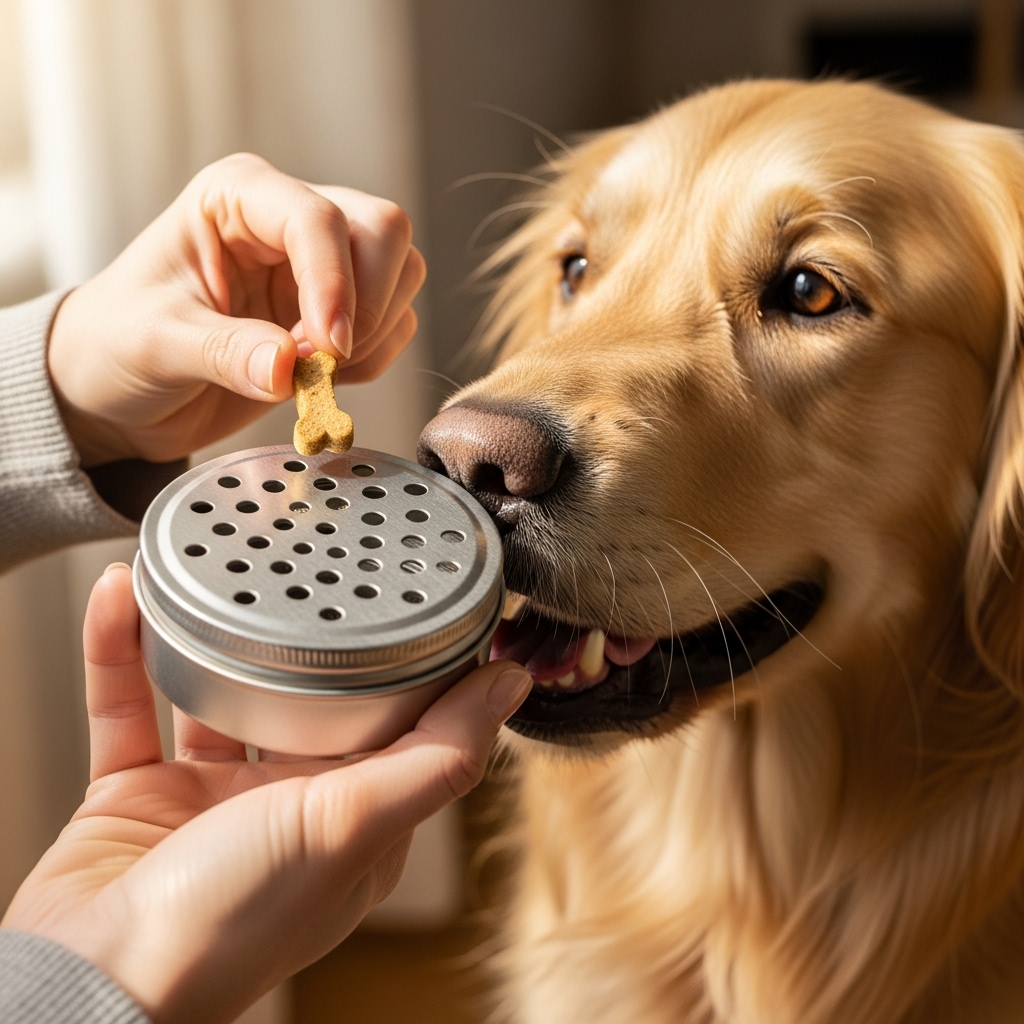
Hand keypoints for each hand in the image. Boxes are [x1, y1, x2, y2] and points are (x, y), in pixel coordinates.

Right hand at [1, 565, 529, 1023]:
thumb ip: (437, 756)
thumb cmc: (231, 926)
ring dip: (204, 634)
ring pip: (212, 691)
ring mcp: (208, 800)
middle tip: (303, 562)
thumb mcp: (354, 824)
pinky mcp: (136, 793)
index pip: (396, 723)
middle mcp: (287, 805)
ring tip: (207, 568)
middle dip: (299, 638)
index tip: (408, 593)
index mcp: (353, 817)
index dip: (406, 662)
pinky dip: (122, 651)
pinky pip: (129, 702)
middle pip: (304, 698)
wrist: (90, 987)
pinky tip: (120, 597)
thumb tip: (513, 687)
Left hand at [48, 153, 425, 466]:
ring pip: (401, 276)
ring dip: (373, 335)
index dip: (334, 283)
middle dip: (369, 302)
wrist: (120, 393)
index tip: (327, 347)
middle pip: (382, 231)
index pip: (318, 217)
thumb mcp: (155, 344)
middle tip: (322, 359)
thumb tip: (287, 368)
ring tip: (310, 372)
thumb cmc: (117, 346)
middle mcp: (288, 223)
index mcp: (238, 198)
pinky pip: (394, 327)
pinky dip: (373, 361)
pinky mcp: (340, 315)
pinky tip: (319, 381)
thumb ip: (224, 352)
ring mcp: (322, 269)